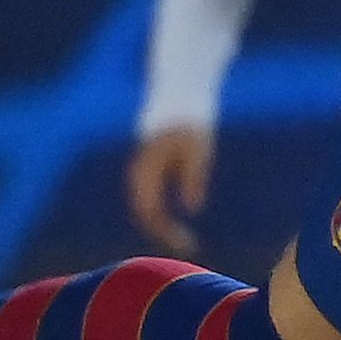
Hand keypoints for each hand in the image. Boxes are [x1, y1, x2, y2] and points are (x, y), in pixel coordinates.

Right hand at [125, 125, 214, 255]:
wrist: (180, 92)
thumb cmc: (193, 120)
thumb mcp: (200, 148)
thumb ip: (194, 176)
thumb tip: (192, 209)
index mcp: (148, 167)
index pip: (149, 208)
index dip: (164, 230)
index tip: (185, 245)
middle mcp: (140, 169)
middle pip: (143, 210)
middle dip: (161, 232)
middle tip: (188, 247)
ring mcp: (143, 167)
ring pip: (144, 204)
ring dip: (160, 224)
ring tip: (183, 241)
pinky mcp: (151, 165)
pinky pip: (150, 196)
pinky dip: (159, 212)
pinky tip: (175, 223)